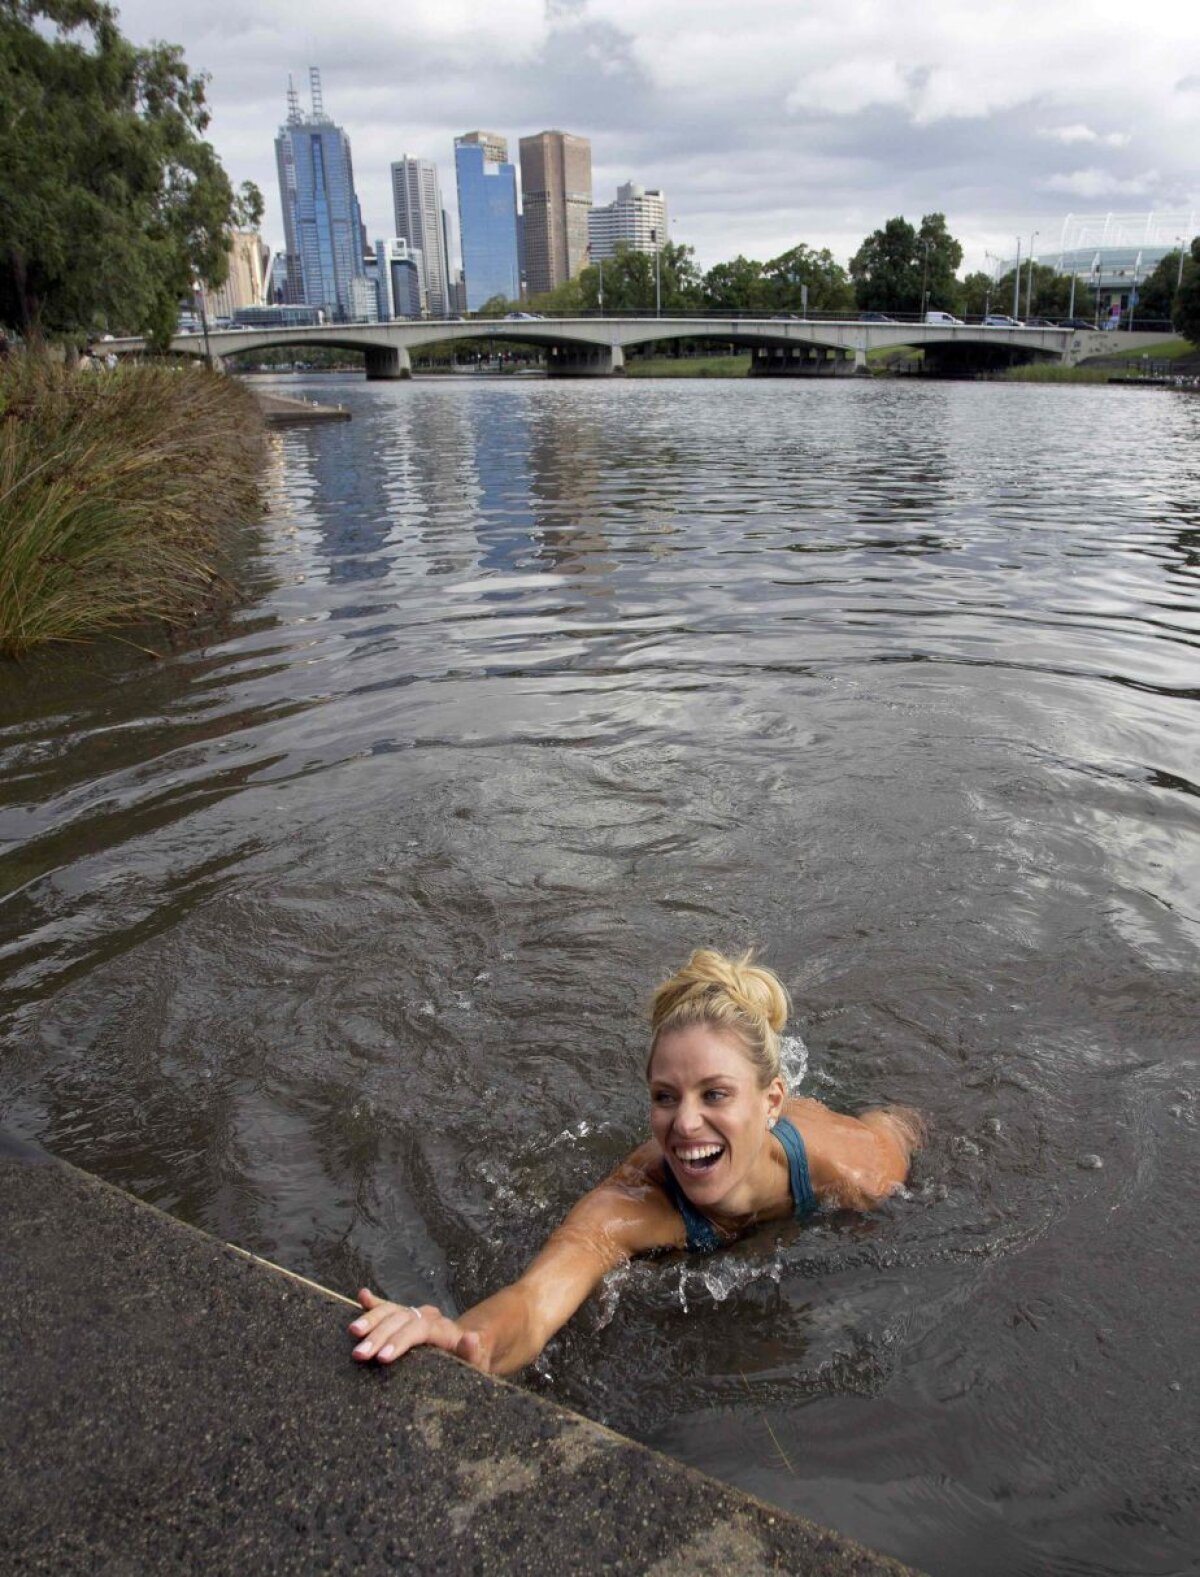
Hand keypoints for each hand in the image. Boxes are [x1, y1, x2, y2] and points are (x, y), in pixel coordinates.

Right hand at [347, 1287, 484, 1368]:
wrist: (474, 1348)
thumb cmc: (474, 1361)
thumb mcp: (479, 1362)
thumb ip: (474, 1352)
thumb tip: (470, 1337)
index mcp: (444, 1328)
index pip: (419, 1329)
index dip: (400, 1341)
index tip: (383, 1357)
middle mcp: (429, 1316)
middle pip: (400, 1319)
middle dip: (378, 1336)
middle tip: (360, 1354)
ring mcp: (416, 1315)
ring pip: (391, 1311)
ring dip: (370, 1320)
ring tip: (353, 1332)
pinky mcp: (407, 1319)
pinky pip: (389, 1308)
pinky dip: (375, 1303)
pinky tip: (362, 1297)